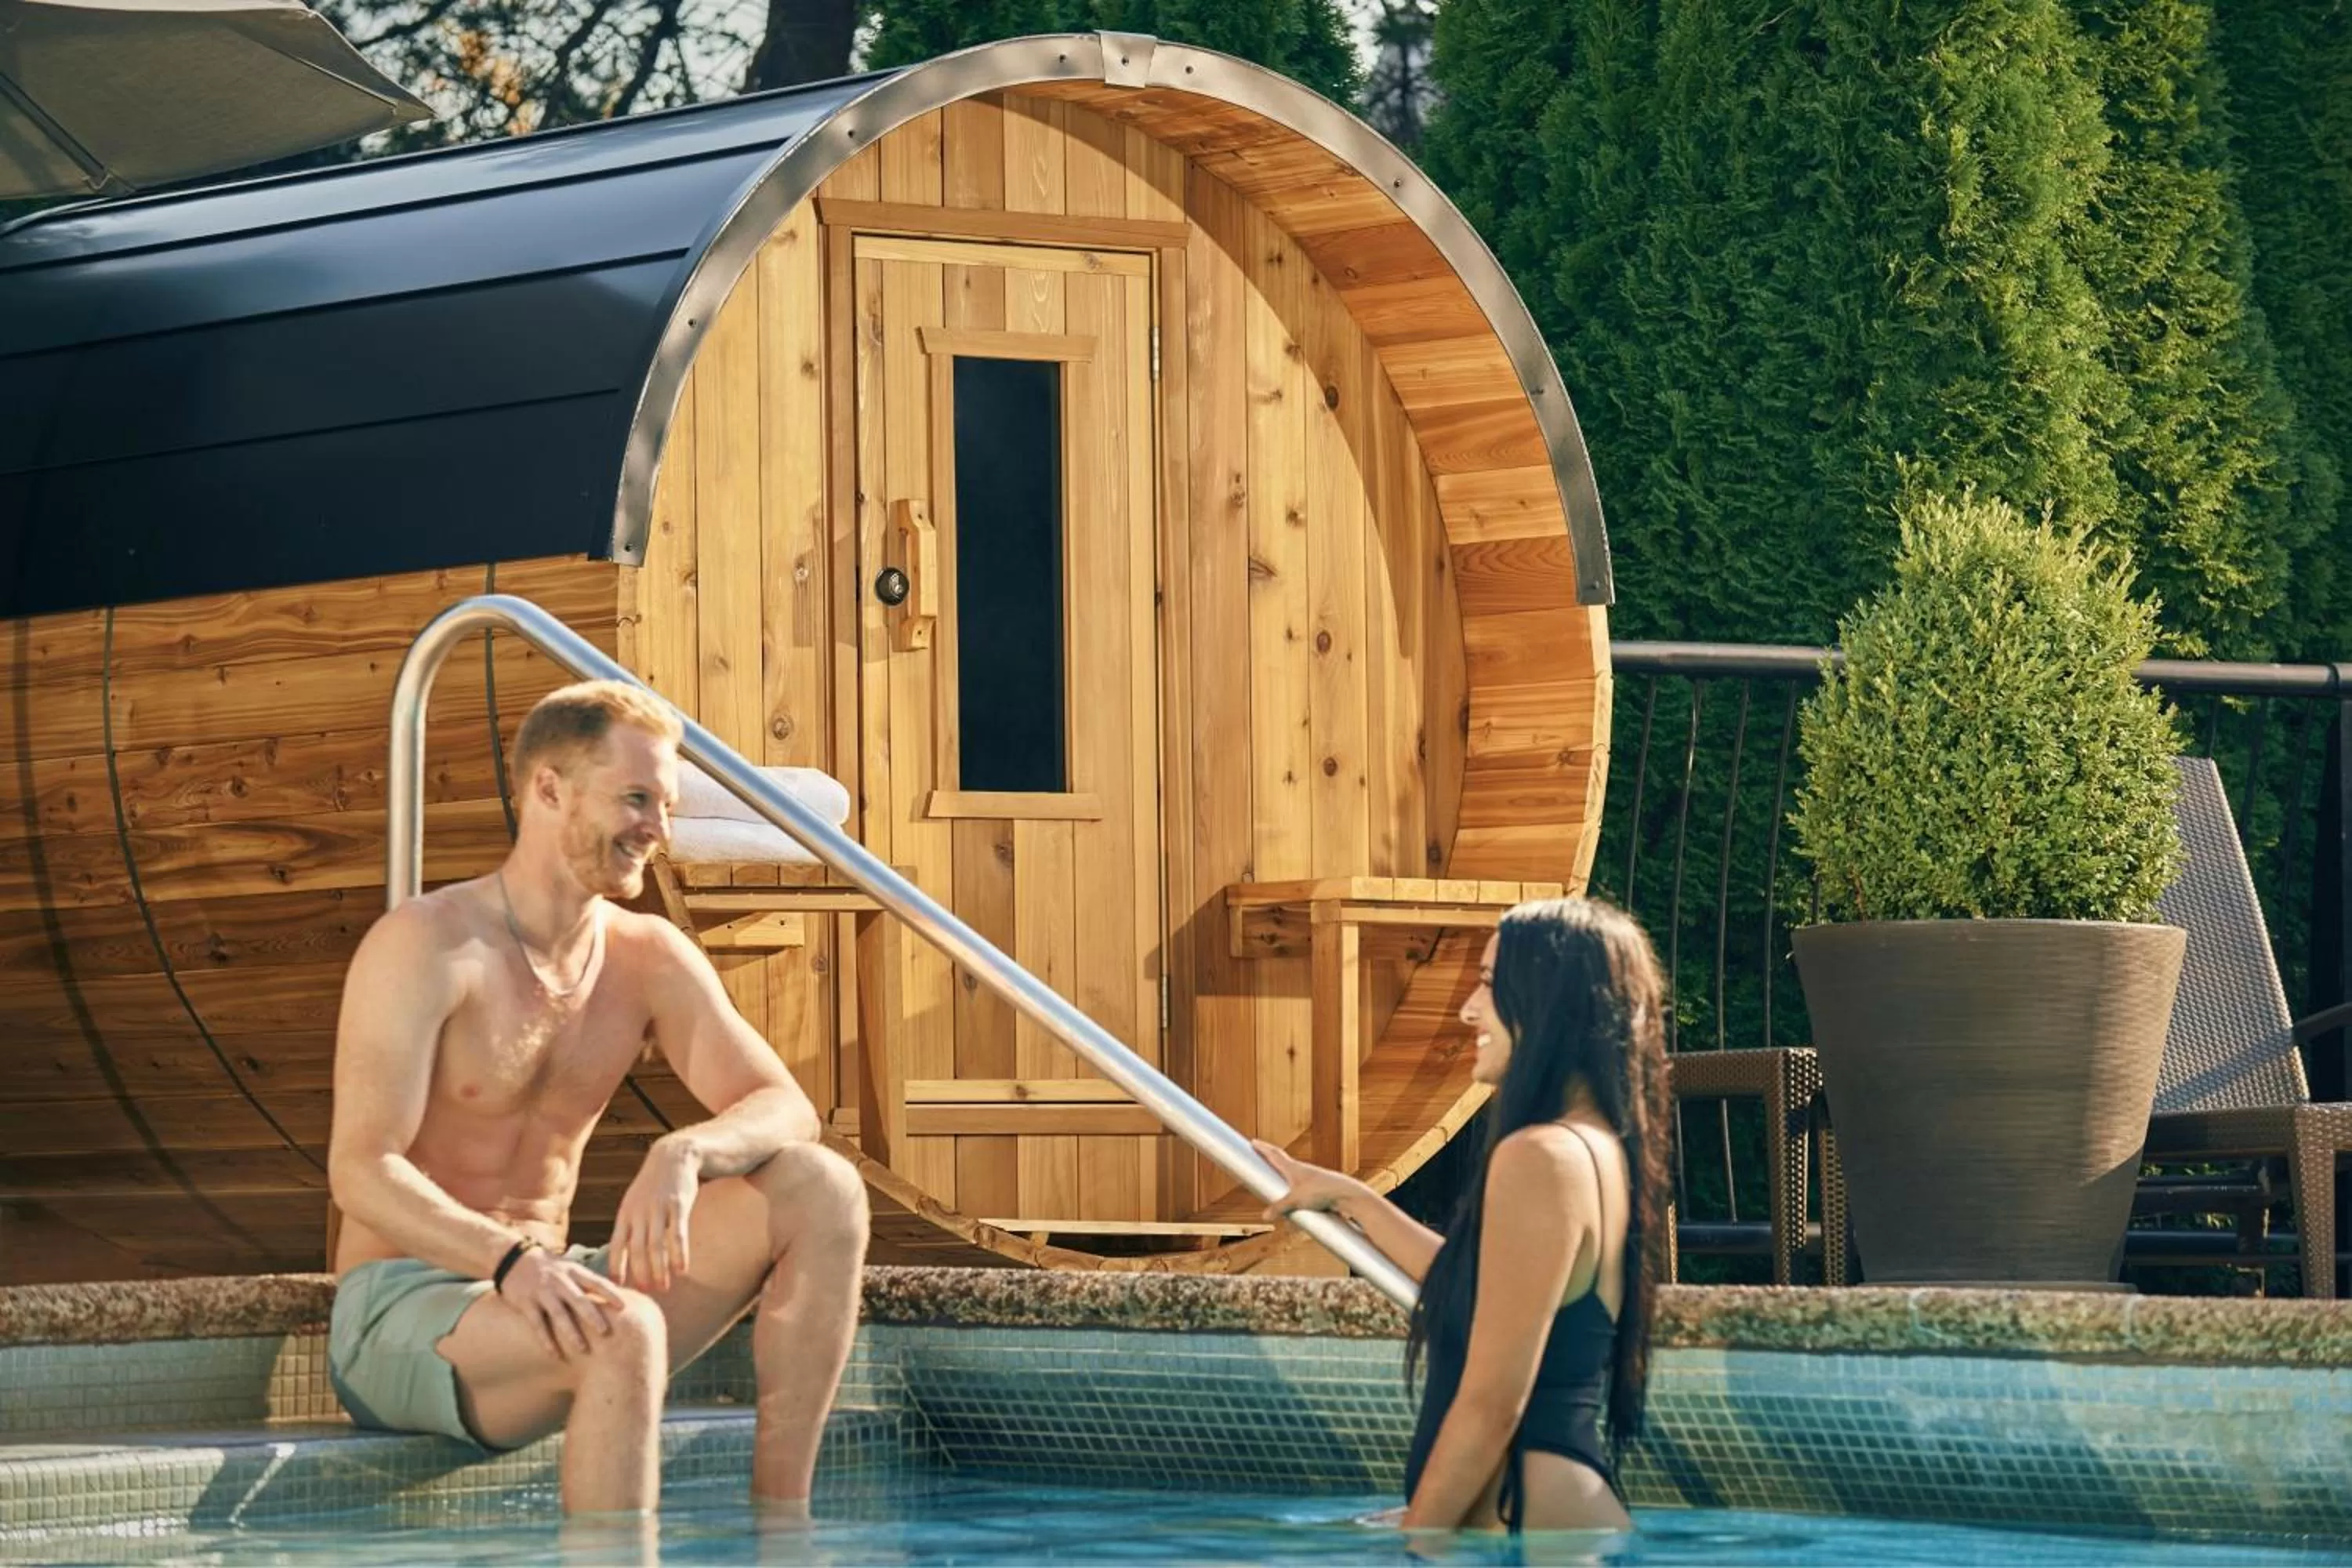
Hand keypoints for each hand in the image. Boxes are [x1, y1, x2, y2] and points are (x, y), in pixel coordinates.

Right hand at [499, 1247, 623, 1359]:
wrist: (515, 1259)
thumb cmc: (552, 1268)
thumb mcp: (571, 1268)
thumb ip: (589, 1282)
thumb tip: (619, 1294)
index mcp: (574, 1271)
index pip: (596, 1281)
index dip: (610, 1293)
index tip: (624, 1306)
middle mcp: (560, 1280)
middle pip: (578, 1299)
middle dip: (592, 1316)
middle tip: (606, 1332)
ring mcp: (543, 1291)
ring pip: (559, 1314)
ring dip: (571, 1332)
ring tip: (583, 1349)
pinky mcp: (526, 1302)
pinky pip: (537, 1324)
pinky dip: (546, 1340)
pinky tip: (555, 1355)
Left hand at [611, 1139, 700, 1291]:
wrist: (673, 1156)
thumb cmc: (653, 1186)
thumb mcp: (634, 1202)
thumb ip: (629, 1227)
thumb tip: (623, 1256)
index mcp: (625, 1214)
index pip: (616, 1246)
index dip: (617, 1268)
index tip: (618, 1288)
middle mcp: (639, 1213)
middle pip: (637, 1250)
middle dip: (640, 1274)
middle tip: (646, 1293)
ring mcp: (659, 1209)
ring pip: (656, 1245)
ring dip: (659, 1270)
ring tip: (663, 1288)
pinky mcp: (679, 1205)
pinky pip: (678, 1234)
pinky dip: (679, 1254)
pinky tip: (682, 1270)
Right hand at [1253, 1139, 1365, 1221]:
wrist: (1346, 1194)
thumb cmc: (1322, 1192)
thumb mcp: (1297, 1201)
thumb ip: (1280, 1207)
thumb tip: (1264, 1216)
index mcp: (1293, 1167)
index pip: (1274, 1154)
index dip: (1263, 1148)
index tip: (1253, 1141)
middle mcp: (1301, 1169)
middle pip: (1281, 1159)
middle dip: (1270, 1156)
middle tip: (1260, 1153)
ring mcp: (1310, 1177)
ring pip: (1291, 1171)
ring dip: (1282, 1170)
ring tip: (1274, 1173)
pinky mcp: (1317, 1187)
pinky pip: (1300, 1184)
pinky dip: (1292, 1184)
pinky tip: (1293, 1194)